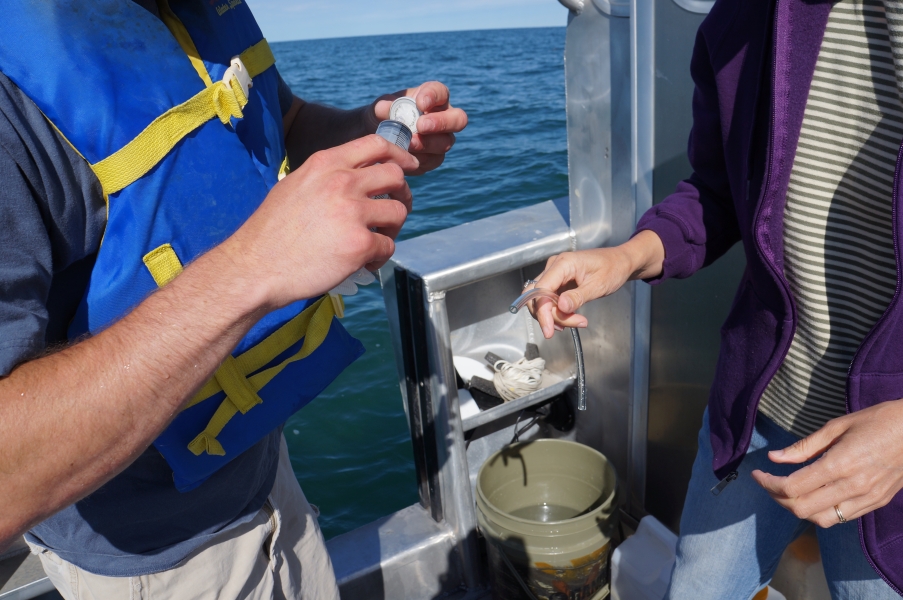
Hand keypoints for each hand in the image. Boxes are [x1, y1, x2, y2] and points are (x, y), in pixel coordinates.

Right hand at [224, 134, 416, 308]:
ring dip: (392, 228)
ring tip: (375, 240)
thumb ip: (327, 176)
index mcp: (326, 164)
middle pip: (395, 176)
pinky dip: (380, 256)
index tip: (407, 166)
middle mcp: (342, 182)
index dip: (399, 155)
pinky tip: (363, 263)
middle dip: (402, 193)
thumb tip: (357, 175)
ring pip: (398, 211)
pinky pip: (388, 245)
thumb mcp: (295, 185)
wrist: (256, 266)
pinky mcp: (360, 244)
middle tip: (394, 211)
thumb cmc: (271, 232)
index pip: (376, 144)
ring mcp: (353, 212)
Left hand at [370, 81, 467, 174]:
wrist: (378, 139)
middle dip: (442, 123)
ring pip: (446, 143)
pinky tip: (407, 156)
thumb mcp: (378, 109)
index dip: (434, 96)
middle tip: (421, 126)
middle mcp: (443, 118)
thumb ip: (382, 107)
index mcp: (432, 98)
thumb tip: (385, 108)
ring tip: (409, 143)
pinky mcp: (434, 158)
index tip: (420, 103)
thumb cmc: (382, 116)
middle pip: (458, 119)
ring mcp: (441, 139)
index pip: (441, 92)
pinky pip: (434, 160)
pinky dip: (420, 159)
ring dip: (427, 143)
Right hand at [530, 230, 664, 337]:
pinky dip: (557, 312)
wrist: (620, 262)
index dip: (542, 312)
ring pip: (541, 300)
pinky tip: (571, 317)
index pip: (541, 289)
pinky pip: (549, 300)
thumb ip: (578, 296)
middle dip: (550, 315)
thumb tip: (561, 307)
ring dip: (553, 315)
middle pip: (537, 296)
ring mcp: (554, 275)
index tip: (549, 331)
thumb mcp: (598, 285)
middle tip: (571, 325)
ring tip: (576, 321)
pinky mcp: (558, 282)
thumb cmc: (613, 269)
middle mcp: (554, 267)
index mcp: (563, 263)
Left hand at [751, 399, 902, 527]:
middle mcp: (853, 487)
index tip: (758, 474)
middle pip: (802, 509)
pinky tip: (815, 495)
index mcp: (839, 464)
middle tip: (769, 482)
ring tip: (789, 492)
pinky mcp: (877, 503)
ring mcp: (867, 498)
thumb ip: (804, 447)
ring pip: (821, 520)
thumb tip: (774, 457)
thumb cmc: (877, 421)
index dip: (768, 483)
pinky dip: (821, 512)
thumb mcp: (836, 426)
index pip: (792, 487)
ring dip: (799, 509)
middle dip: (777, 498)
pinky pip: (842, 518)